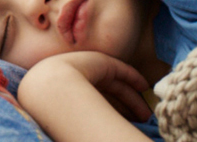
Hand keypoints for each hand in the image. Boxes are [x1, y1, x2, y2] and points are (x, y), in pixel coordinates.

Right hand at [23, 51, 152, 123]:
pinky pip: (121, 70)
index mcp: (69, 93)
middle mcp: (78, 80)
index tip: (124, 125)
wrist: (50, 86)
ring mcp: (89, 69)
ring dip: (132, 99)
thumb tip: (100, 136)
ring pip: (117, 85)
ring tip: (146, 114)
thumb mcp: (73, 117)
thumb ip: (86, 120)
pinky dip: (133, 78)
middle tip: (139, 121)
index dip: (111, 115)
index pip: (97, 105)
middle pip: (108, 96)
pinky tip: (144, 86)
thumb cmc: (57, 108)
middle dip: (125, 109)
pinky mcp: (101, 61)